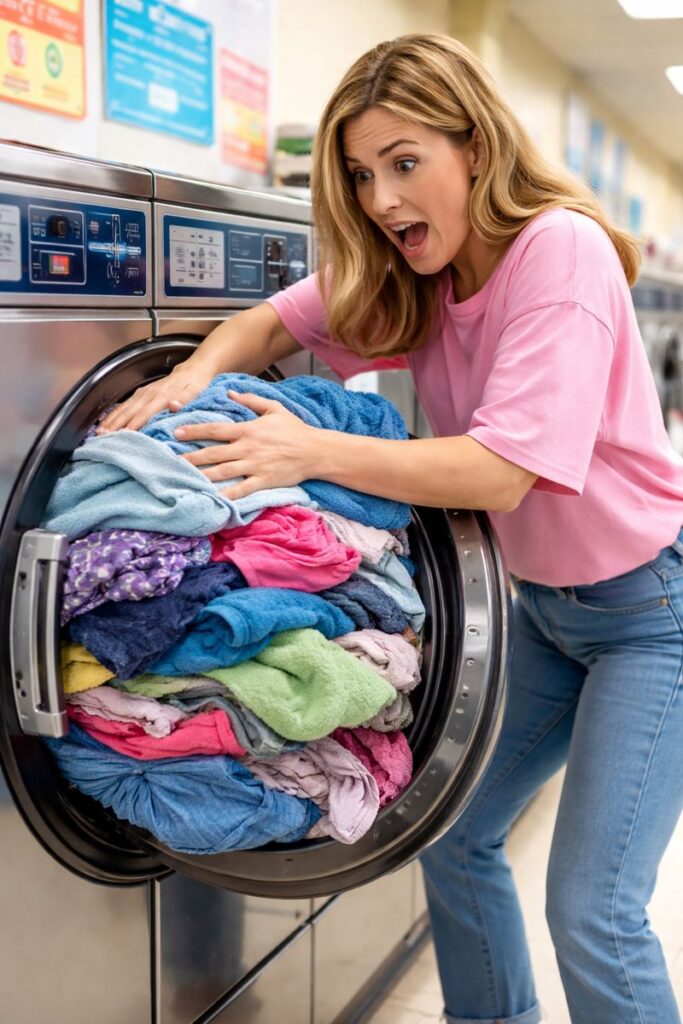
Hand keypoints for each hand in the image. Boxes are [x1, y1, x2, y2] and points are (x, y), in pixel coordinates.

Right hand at [97, 361, 215, 432]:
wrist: (193, 370)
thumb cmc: (195, 385)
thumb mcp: (195, 392)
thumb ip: (185, 400)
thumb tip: (174, 405)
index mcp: (161, 396)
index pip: (145, 412)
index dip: (134, 424)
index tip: (124, 434)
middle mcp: (148, 394)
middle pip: (129, 411)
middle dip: (115, 424)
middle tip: (104, 437)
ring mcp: (143, 393)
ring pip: (123, 408)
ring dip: (111, 420)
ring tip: (99, 432)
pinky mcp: (140, 393)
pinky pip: (124, 405)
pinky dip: (113, 414)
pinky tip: (105, 422)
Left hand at [177, 391, 320, 499]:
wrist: (316, 451)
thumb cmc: (295, 429)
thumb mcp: (274, 408)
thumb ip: (251, 400)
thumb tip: (230, 394)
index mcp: (248, 429)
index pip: (215, 429)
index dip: (194, 431)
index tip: (176, 433)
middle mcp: (247, 448)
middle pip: (213, 453)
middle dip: (190, 457)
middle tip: (171, 461)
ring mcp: (254, 466)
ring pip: (221, 472)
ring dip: (201, 475)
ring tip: (183, 479)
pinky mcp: (263, 481)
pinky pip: (240, 490)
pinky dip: (225, 495)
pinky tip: (211, 499)